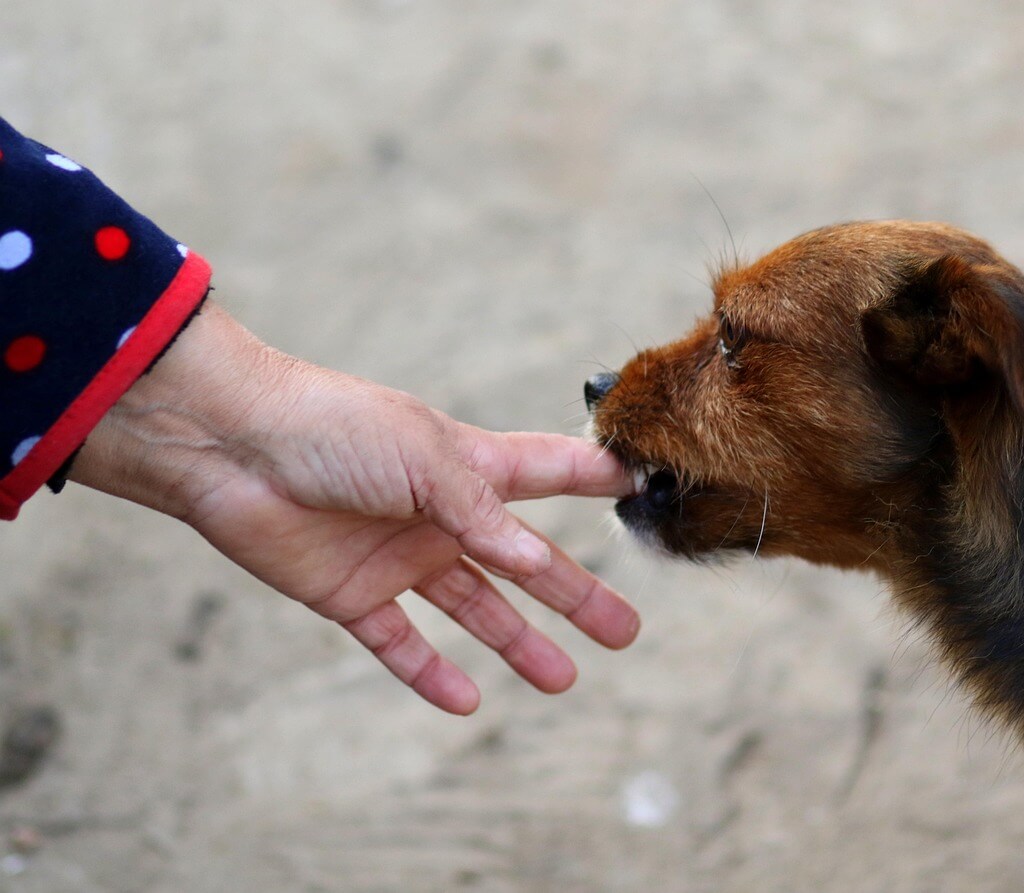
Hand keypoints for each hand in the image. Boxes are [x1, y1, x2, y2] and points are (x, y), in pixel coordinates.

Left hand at [68, 301, 638, 713]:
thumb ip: (485, 513)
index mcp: (468, 465)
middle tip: (624, 631)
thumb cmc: (334, 428)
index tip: (645, 488)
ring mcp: (400, 555)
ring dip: (517, 643)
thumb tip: (540, 559)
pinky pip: (399, 643)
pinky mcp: (351, 593)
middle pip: (525, 562)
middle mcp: (442, 513)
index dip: (597, 480)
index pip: (551, 472)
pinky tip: (466, 700)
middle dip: (576, 595)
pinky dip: (429, 673)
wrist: (229, 446)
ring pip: (474, 608)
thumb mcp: (427, 460)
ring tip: (562, 679)